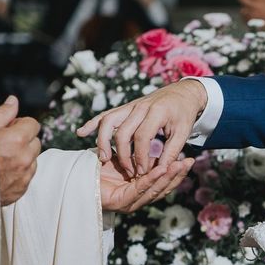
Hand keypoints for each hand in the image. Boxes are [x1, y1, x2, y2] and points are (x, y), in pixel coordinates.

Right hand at [0, 96, 40, 205]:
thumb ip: (1, 114)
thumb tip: (13, 102)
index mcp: (16, 140)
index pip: (33, 125)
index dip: (19, 124)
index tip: (9, 127)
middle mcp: (24, 159)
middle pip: (35, 142)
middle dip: (22, 140)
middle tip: (2, 142)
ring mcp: (23, 176)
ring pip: (33, 160)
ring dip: (22, 157)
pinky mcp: (20, 190)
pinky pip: (27, 176)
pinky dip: (18, 172)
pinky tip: (1, 171)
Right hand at [77, 79, 206, 176]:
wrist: (182, 93)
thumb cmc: (184, 114)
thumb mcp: (183, 133)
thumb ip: (172, 151)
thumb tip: (162, 170)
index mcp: (157, 112)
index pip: (142, 137)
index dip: (140, 156)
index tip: (142, 172)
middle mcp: (140, 107)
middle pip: (123, 131)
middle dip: (123, 154)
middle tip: (128, 172)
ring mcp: (131, 105)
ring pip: (109, 121)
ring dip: (103, 140)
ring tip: (103, 158)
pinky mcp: (126, 107)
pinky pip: (106, 114)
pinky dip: (92, 123)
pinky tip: (81, 133)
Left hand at [100, 155, 194, 212]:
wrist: (75, 176)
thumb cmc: (97, 168)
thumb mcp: (127, 160)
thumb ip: (142, 160)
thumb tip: (160, 152)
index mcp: (139, 191)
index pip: (162, 182)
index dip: (176, 172)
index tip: (188, 159)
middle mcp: (137, 199)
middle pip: (163, 188)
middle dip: (177, 175)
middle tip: (190, 161)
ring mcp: (130, 203)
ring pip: (154, 189)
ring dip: (168, 176)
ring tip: (180, 164)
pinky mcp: (122, 203)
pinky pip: (140, 188)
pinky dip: (152, 178)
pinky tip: (162, 168)